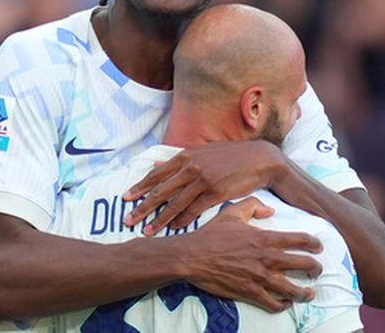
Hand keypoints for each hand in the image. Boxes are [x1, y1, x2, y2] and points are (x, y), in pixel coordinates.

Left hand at [123, 140, 282, 234]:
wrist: (258, 158)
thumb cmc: (229, 155)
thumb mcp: (201, 152)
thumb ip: (177, 159)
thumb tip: (155, 162)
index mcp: (185, 157)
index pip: (156, 174)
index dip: (140, 187)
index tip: (126, 197)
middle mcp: (190, 168)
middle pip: (160, 191)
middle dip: (142, 207)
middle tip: (128, 219)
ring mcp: (202, 180)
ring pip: (175, 203)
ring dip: (159, 219)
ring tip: (147, 231)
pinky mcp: (215, 193)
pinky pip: (194, 209)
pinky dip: (182, 220)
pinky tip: (173, 228)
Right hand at [180, 197, 321, 311]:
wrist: (192, 256)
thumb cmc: (210, 234)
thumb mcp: (231, 212)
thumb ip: (252, 206)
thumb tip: (269, 210)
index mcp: (264, 238)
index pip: (300, 240)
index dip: (314, 243)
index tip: (319, 246)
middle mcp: (267, 258)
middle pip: (304, 265)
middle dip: (315, 268)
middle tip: (316, 270)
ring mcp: (259, 277)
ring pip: (293, 289)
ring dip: (305, 292)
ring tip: (309, 293)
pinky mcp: (250, 292)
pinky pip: (274, 303)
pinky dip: (283, 305)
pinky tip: (285, 302)